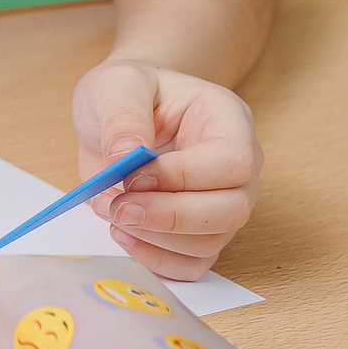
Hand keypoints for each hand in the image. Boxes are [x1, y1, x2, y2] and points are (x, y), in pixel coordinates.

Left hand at [70, 58, 260, 280]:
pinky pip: (192, 264)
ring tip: (110, 211)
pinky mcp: (198, 233)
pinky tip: (123, 234)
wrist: (117, 114)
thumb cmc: (127, 92)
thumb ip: (123, 116)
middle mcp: (237, 168)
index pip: (232, 161)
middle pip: (232, 210)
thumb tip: (127, 156)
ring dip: (156, 238)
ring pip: (210, 242)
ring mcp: (222, 204)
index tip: (131, 176)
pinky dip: (156, 259)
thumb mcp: (117, 84)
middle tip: (117, 207)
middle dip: (170, 216)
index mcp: (228, 121)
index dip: (183, 176)